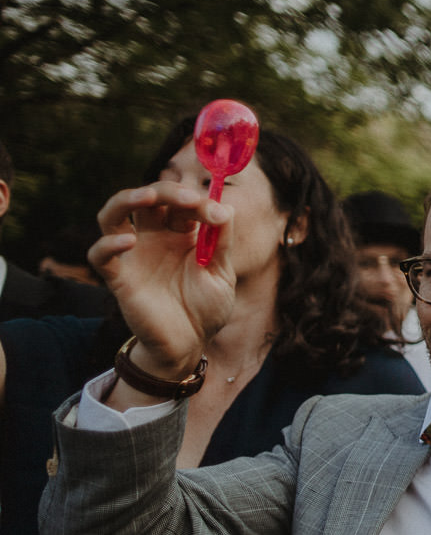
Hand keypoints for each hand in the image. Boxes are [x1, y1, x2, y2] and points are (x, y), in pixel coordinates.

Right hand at [91, 182, 236, 375]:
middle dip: (167, 191)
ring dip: (126, 199)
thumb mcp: (222, 274)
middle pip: (147, 199)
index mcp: (180, 234)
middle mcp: (153, 238)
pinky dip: (108, 244)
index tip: (218, 215)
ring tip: (148, 196)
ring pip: (112, 214)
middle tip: (189, 199)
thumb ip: (221, 243)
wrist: (191, 343)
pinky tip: (129, 241)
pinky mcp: (118, 278)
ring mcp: (133, 255)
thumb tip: (225, 207)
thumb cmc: (206, 308)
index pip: (181, 203)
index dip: (198, 202)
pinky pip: (100, 255)